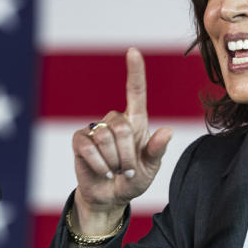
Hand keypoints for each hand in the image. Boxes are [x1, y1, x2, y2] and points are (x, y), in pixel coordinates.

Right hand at [71, 48, 172, 233]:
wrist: (110, 197)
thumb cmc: (133, 180)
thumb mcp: (150, 168)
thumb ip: (157, 150)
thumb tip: (168, 131)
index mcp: (136, 122)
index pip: (136, 91)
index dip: (134, 71)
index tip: (133, 51)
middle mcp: (116, 121)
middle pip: (121, 126)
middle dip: (127, 153)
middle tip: (128, 169)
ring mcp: (96, 130)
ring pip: (105, 137)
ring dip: (113, 161)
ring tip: (115, 171)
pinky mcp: (80, 141)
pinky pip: (89, 147)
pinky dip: (99, 165)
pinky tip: (102, 171)